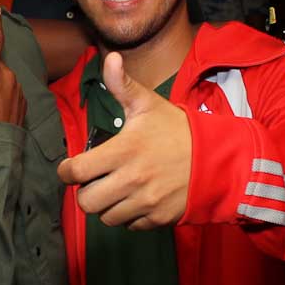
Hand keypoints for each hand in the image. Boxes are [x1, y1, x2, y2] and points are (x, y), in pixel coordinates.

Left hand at [57, 52, 190, 229]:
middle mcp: (132, 179)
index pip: (77, 171)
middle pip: (87, 202)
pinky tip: (135, 199)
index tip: (72, 167)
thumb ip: (123, 85)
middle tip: (94, 181)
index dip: (68, 170)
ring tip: (115, 190)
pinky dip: (128, 216)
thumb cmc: (178, 130)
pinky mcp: (158, 218)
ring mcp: (146, 202)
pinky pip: (129, 226)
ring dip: (106, 205)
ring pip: (106, 217)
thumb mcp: (149, 104)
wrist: (217, 158)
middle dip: (85, 192)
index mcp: (124, 150)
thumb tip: (110, 59)